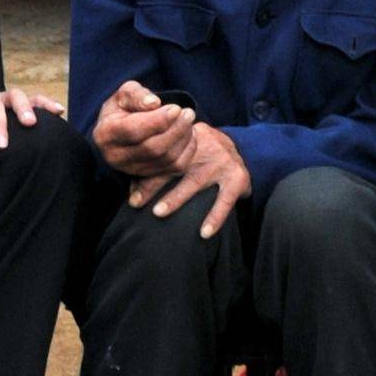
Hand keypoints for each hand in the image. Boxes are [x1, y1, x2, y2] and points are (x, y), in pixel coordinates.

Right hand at [91, 79, 197, 179]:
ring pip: (166, 159)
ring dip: (183, 138)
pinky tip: (189, 133)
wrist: (122, 128)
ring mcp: (132, 170)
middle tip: (188, 112)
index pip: (133, 131)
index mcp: (106, 134)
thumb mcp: (125, 93)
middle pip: (152, 148)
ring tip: (188, 119)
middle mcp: (116, 157)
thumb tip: (154, 103)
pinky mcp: (150, 176)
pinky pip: (175, 168)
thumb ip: (137, 95)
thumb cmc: (124, 107)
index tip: (176, 108)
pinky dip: (187, 150)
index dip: (158, 120)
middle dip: (175, 129)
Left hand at [128, 120, 251, 237]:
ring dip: (175, 197)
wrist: (244, 149)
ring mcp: (221, 162)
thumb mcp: (184, 153)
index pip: (163, 158)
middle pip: (174, 168)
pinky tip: (205, 233)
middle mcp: (203, 149)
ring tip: (158, 212)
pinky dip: (215, 217)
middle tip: (136, 202)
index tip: (132, 197)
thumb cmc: (203, 156)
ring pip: (194, 181)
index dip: (145, 176)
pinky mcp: (237, 178)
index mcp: (187, 142)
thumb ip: (160, 168)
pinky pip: (224, 200)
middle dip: (153, 185)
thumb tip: (132, 190)